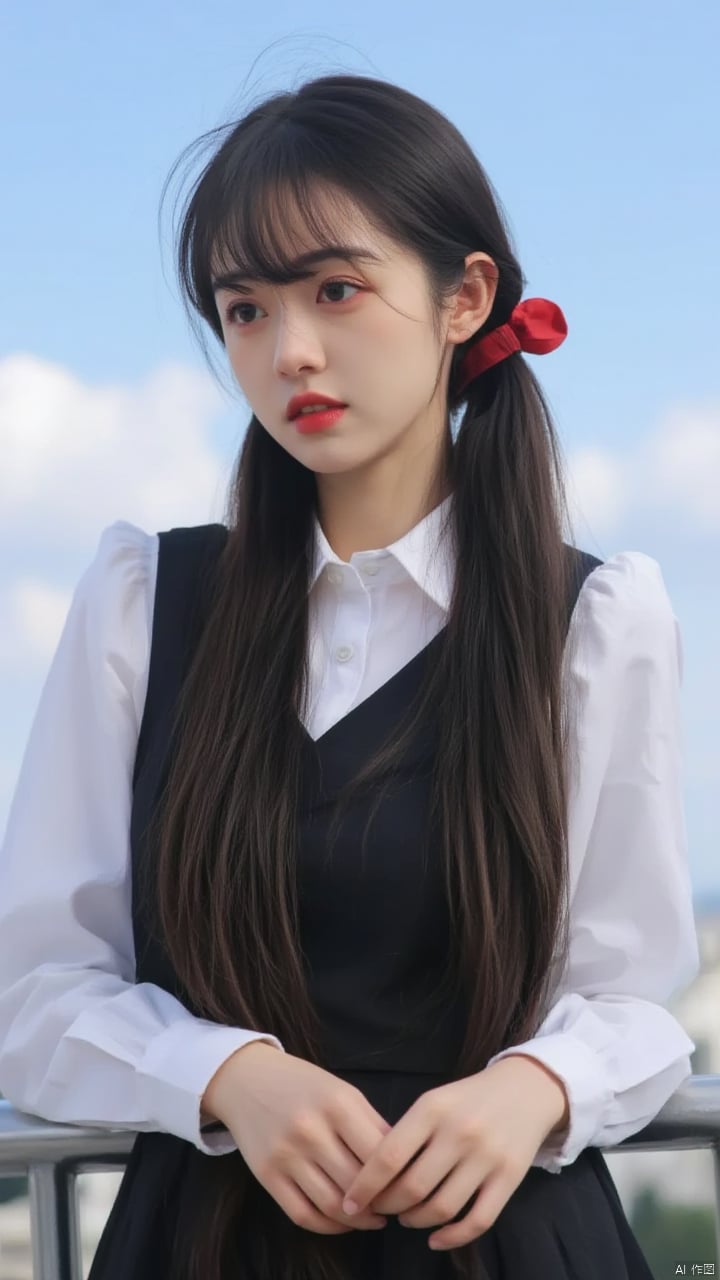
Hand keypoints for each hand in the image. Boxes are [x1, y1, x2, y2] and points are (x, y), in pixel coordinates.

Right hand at [202, 1042, 391, 1235]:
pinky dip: (328, 1227)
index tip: (408, 1186)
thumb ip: (372, 1124)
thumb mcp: (343, 1091)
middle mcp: (311, 1129)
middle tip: (393, 1208)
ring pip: (332, 1205)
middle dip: (381, 1204)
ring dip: (358, 1221)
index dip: (398, 1179)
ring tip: (373, 1218)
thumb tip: (404, 1163)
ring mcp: (286, 1154)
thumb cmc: (304, 1084)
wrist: (247, 1079)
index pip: (380, 1155)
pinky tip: (342, 1222)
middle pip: (358, 1185)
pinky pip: (303, 1214)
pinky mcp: (266, 1174)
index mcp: (338, 1104)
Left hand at [340, 1055, 569, 1250]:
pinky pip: (478, 1220)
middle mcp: (459, 1132)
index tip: (351, 1202)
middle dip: (388, 1206)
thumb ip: (407, 1133)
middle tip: (380, 1209)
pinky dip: (453, 1237)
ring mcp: (486, 1157)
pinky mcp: (510, 1178)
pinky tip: (436, 1238)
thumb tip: (372, 1177)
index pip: (388, 1156)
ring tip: (406, 1217)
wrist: (526, 1088)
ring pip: (442, 1208)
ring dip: (416, 1221)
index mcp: (432, 1109)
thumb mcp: (434, 1101)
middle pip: (413, 1187)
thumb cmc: (468, 1098)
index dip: (365, 1185)